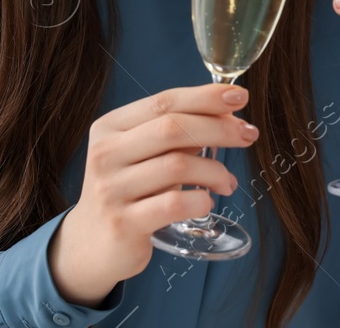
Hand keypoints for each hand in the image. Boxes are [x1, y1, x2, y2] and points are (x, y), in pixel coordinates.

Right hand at [48, 85, 256, 305]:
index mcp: (110, 127)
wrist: (91, 243)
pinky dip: (200, 200)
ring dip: (214, 171)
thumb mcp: (141, 154)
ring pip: (177, 166)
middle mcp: (106, 153)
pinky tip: (207, 202)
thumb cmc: (127, 190)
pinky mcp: (123, 223)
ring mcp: (112, 189)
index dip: (206, 96)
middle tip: (248, 135)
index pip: (164, 102)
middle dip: (219, 128)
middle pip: (172, 129)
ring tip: (228, 182)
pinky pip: (174, 204)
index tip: (240, 97)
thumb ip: (176, 133)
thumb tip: (227, 114)